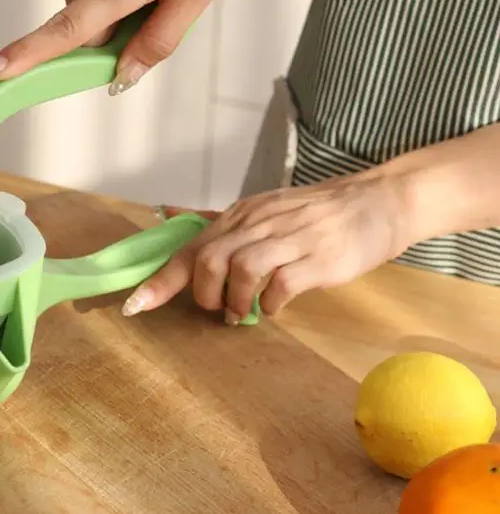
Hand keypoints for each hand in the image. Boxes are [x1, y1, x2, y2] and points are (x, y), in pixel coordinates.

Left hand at [122, 171, 414, 322]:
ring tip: (244, 313)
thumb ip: (222, 224)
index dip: (160, 281)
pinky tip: (275, 307)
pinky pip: (282, 284)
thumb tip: (174, 221)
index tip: (134, 306)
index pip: (190, 249)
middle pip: (209, 260)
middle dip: (204, 294)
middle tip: (219, 309)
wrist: (379, 201)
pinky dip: (271, 303)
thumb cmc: (316, 214)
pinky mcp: (320, 258)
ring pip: (240, 269)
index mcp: (241, 215)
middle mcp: (260, 223)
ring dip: (235, 301)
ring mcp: (291, 239)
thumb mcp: (264, 212)